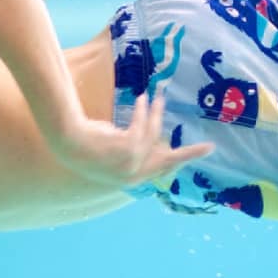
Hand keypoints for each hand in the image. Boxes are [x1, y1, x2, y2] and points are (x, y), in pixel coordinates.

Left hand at [55, 93, 214, 187]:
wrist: (68, 140)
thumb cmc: (87, 145)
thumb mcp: (114, 150)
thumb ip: (135, 150)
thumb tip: (153, 140)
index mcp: (130, 180)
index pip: (161, 172)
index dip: (179, 162)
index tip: (195, 158)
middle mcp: (133, 176)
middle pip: (169, 162)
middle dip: (190, 154)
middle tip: (210, 148)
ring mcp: (130, 164)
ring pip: (154, 136)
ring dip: (156, 114)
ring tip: (157, 97)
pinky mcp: (128, 149)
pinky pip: (142, 126)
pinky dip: (144, 111)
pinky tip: (144, 99)